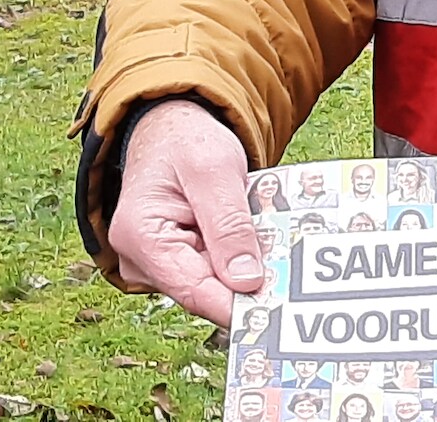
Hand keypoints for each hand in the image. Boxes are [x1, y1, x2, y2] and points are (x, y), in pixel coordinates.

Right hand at [110, 98, 263, 324]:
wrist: (173, 128)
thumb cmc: (186, 141)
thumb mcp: (214, 169)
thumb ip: (228, 224)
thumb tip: (246, 281)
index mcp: (141, 236)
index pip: (193, 290)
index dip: (237, 304)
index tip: (278, 307)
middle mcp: (142, 260)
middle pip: (206, 289)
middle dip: (249, 281)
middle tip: (295, 270)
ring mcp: (160, 263)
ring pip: (215, 281)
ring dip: (249, 266)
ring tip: (282, 243)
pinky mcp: (180, 259)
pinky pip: (217, 269)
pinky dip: (242, 256)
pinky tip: (265, 241)